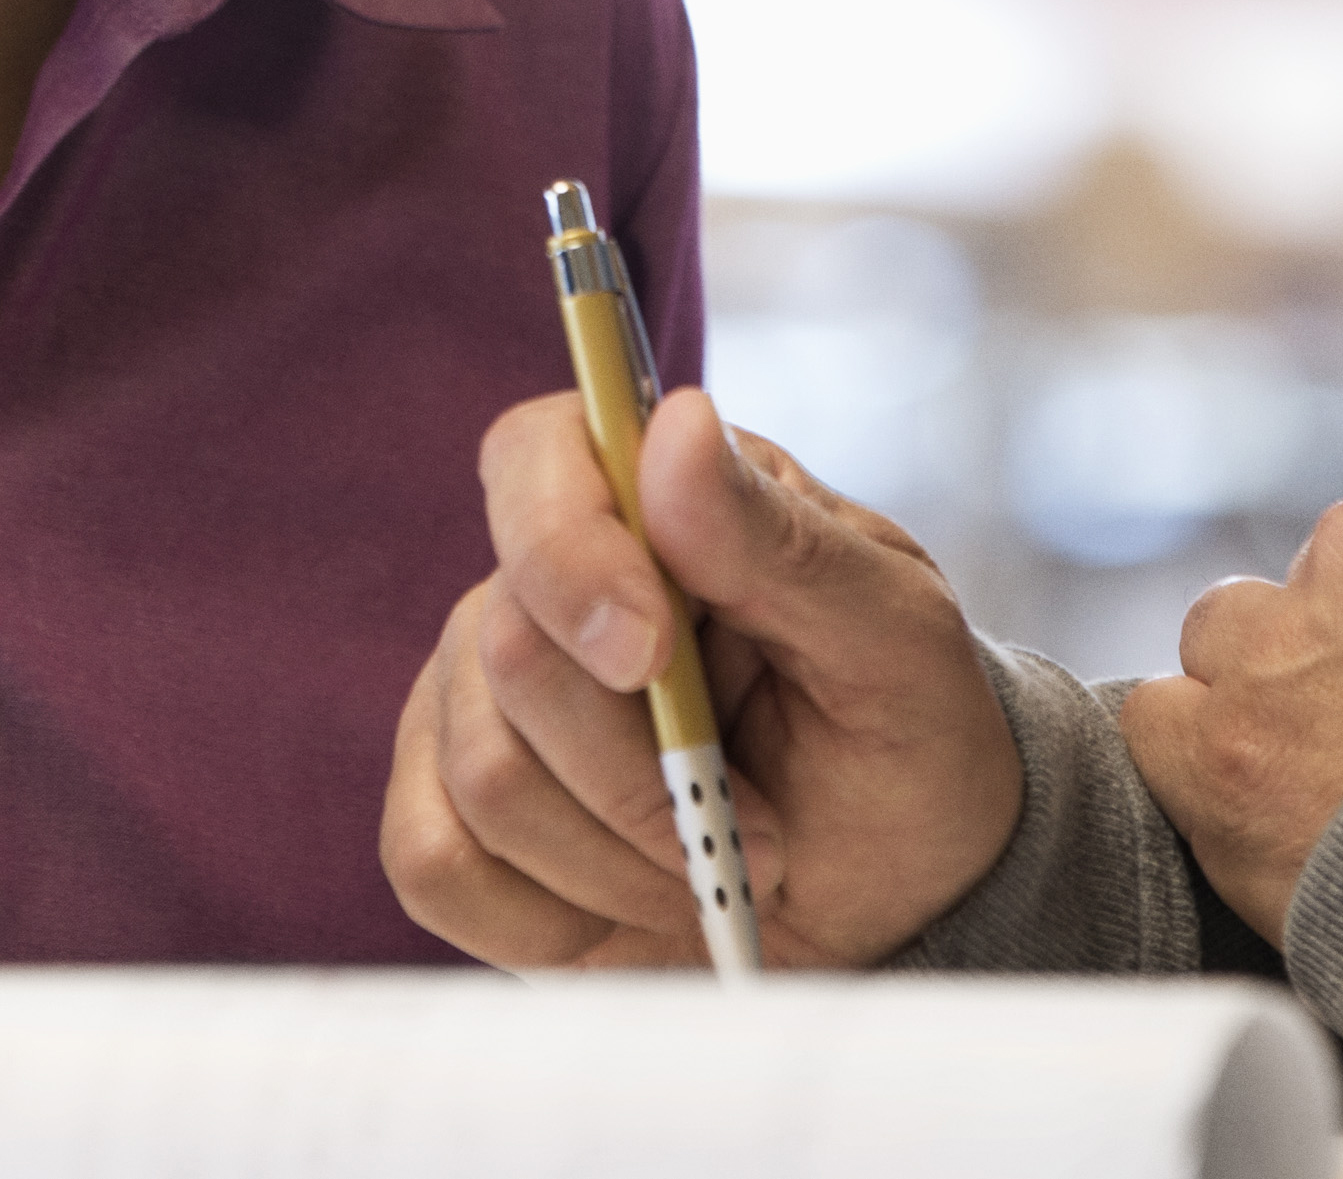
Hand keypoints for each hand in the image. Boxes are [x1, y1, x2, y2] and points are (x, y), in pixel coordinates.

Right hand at [382, 384, 1023, 968]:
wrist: (896, 898)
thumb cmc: (904, 738)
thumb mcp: (895, 640)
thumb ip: (781, 539)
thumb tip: (676, 424)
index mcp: (649, 496)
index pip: (534, 459)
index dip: (567, 554)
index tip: (649, 655)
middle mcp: (543, 584)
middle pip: (512, 654)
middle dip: (646, 776)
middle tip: (759, 821)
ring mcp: (479, 699)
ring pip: (486, 779)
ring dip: (625, 859)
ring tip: (717, 865)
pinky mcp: (450, 816)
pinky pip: (438, 868)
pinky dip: (556, 917)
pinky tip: (636, 904)